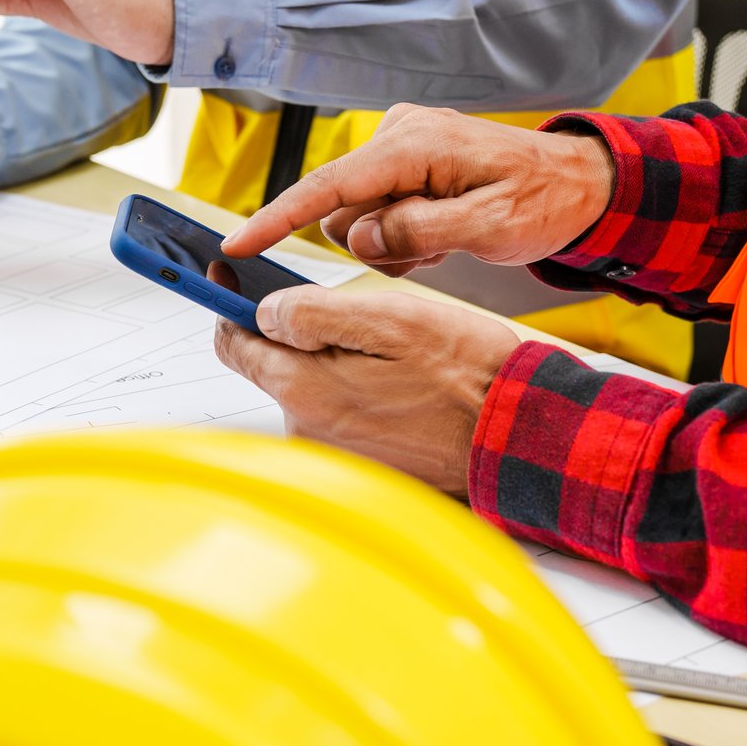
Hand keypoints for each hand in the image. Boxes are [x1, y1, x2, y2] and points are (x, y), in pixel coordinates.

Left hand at [213, 288, 522, 497]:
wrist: (515, 436)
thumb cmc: (466, 374)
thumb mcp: (391, 319)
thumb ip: (315, 313)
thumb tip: (265, 311)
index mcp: (305, 391)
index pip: (234, 345)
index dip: (231, 305)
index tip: (231, 279)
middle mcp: (307, 431)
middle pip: (273, 367)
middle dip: (299, 335)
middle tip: (357, 316)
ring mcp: (331, 453)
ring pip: (308, 389)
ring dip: (334, 365)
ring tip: (394, 356)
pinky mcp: (357, 465)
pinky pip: (338, 416)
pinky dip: (357, 394)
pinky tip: (400, 387)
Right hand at [221, 104, 614, 274]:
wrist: (578, 183)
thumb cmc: (544, 200)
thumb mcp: (491, 226)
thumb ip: (421, 231)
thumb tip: (362, 237)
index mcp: (413, 144)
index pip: (328, 186)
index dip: (277, 219)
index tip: (235, 245)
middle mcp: (398, 137)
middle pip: (340, 209)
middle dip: (374, 243)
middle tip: (434, 249)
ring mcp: (400, 150)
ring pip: (357, 218)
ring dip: (391, 244)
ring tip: (444, 240)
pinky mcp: (406, 167)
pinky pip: (377, 215)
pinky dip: (401, 237)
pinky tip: (439, 234)